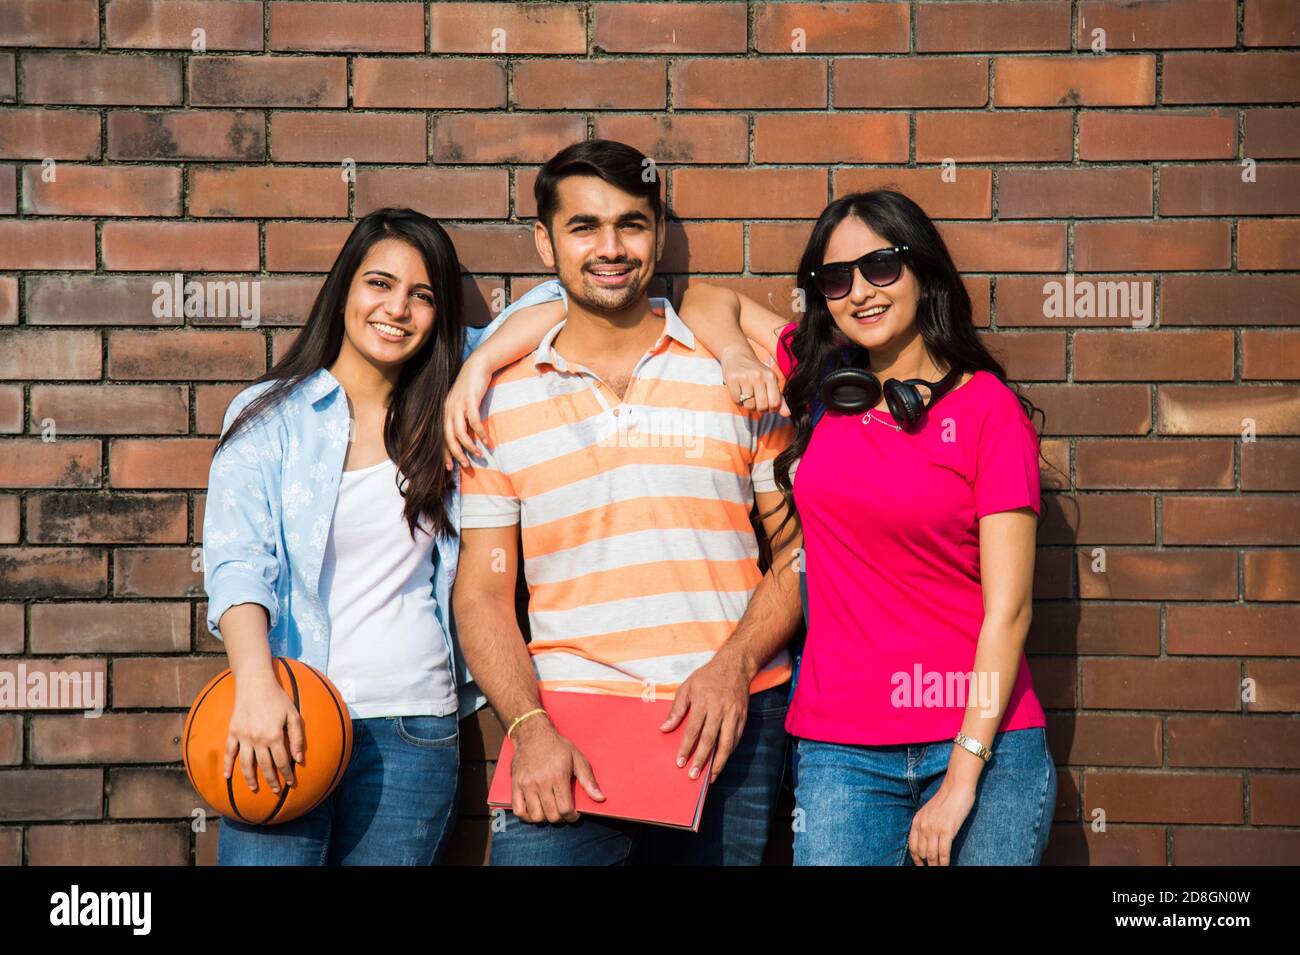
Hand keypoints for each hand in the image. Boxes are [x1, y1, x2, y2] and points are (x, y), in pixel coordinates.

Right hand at [223, 673, 304, 795]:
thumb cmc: (277, 698)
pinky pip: (229, 752)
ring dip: (250, 779)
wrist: (255, 684)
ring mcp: (243, 737)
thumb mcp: (293, 715)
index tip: (291, 783)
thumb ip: (297, 737)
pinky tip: (227, 777)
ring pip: (246, 764)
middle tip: (277, 791)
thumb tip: (299, 759)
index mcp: (274, 736)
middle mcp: (258, 739)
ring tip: (255, 789)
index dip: (287, 774)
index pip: (282, 762)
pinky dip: (227, 765)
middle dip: (272, 781)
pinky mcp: (233, 732)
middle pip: (265, 766)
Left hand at [443, 354, 491, 470]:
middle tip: (466, 465)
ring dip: (469, 446)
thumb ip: (462, 418)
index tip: (450, 468)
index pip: (442, 437)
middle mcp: (448, 410)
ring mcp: (458, 405)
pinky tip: (488, 441)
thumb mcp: (463, 403)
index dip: (445, 453)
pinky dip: (480, 433)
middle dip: (456, 454)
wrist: (477, 366)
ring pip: (460, 432)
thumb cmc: (472, 387)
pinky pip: (474, 421)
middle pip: (449, 437)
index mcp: (445, 412)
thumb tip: (467, 436)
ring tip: (479, 454)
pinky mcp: (470, 400)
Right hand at [510, 717, 603, 822]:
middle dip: (561, 818)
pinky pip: (518, 810)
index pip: (565, 809)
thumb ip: (588, 780)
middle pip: (551, 815)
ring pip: (535, 816)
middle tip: (563, 811)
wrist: (533, 734)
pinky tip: (535, 810)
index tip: (574, 813)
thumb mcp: (577, 758)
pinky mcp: (516, 785)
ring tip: (550, 811)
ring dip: (545, 818)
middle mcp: (541, 782)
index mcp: (558, 776)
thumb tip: (600, 798)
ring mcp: (526, 784)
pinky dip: (526, 816)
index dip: (572, 816)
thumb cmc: (558, 747)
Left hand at [660, 654, 751, 782]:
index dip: (686, 747)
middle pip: (710, 739)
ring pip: (727, 743)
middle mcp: (719, 709)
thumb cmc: (707, 676)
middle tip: (693, 775)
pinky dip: (729, 752)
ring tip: (711, 776)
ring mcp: (733, 714)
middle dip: (701, 759)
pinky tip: (722, 760)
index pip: (693, 730)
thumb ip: (676, 709)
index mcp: (703, 701)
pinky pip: (736, 738)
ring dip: (719, 762)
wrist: (735, 665)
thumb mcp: (687, 687)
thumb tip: (665, 728)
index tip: (680, 762)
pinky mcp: (743, 717)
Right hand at [719, 345, 789, 416]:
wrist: (737, 355)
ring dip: (747, 405)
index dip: (771, 409)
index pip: (775, 403)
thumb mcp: (770, 381)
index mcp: (771, 377)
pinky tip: (739, 393)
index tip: (767, 406)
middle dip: (759, 409)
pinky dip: (737, 401)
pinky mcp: (732, 379)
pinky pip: (736, 401)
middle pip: (762, 406)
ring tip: (747, 397)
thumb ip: (779, 398)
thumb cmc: (756, 371)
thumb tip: (787, 414)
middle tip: (756, 402)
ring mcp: (745, 377)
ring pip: (749, 405)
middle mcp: (759, 376)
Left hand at [908, 776, 976, 865]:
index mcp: (917, 821)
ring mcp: (934, 828)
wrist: (957, 786)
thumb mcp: (929, 811)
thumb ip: (925, 824)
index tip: (921, 865)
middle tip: (932, 868)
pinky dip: (944, 862)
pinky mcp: (946, 830)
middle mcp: (923, 825)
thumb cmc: (946, 799)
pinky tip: (946, 866)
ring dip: (935, 865)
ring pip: (931, 855)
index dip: (916, 859)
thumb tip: (927, 841)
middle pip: (921, 853)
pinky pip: (943, 852)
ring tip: (938, 869)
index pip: (913, 846)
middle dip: (926, 864)